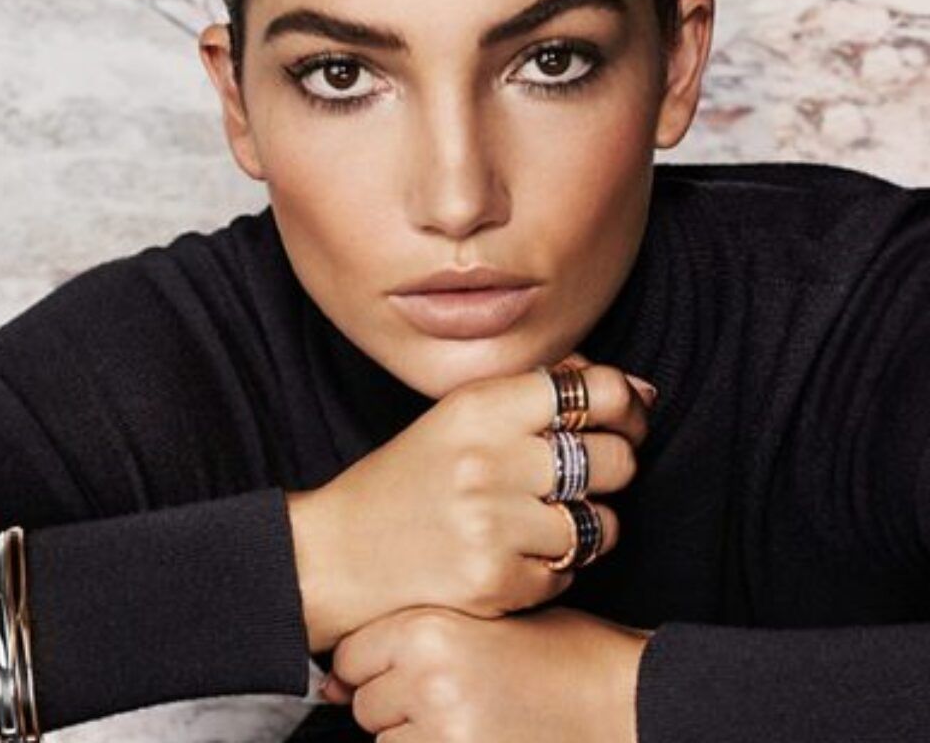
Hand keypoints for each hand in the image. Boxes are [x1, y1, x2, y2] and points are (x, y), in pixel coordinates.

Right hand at [292, 352, 656, 646]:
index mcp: (476, 407)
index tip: (621, 421)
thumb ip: (533, 398)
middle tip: (575, 479)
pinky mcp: (497, 581)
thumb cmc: (401, 485)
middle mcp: (487, 460)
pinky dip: (551, 570)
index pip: (595, 390)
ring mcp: (493, 524)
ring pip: (602, 522)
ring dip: (584, 527)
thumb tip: (635, 390)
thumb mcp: (455, 420)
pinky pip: (570, 572)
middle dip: (609, 470)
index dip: (624, 406)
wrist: (335, 556)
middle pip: (613, 457)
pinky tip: (510, 558)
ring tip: (538, 524)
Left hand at [320, 604, 652, 742]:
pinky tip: (477, 735)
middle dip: (394, 703)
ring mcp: (446, 729)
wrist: (628, 699)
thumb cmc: (562, 654)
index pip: (350, 656)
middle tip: (451, 694)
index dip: (374, 665)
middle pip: (363, 701)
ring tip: (469, 717)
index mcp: (430, 629)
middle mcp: (429, 678)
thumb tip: (331, 683)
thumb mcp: (483, 621)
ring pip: (385, 740)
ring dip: (412, 734)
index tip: (404, 669)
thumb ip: (410, 638)